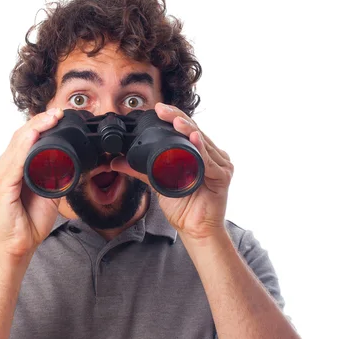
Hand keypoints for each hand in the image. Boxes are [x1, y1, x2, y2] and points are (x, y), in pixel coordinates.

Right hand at [0, 107, 63, 259]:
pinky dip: (26, 147)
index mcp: (9, 169)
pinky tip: (35, 136)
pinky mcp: (1, 186)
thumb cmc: (30, 222)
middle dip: (39, 122)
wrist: (19, 246)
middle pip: (19, 138)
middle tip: (58, 112)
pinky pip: (14, 162)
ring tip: (51, 118)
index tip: (57, 116)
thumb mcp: (49, 193)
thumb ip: (54, 175)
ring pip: (17, 145)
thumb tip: (69, 161)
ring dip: (35, 129)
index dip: (40, 126)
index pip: (24, 140)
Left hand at [110, 102, 233, 240]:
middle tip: (162, 109)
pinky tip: (194, 140)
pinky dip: (201, 151)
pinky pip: (209, 161)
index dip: (172, 117)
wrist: (194, 229)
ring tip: (176, 122)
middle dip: (177, 118)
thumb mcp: (157, 183)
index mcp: (199, 153)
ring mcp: (219, 164)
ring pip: (202, 142)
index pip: (185, 129)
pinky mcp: (222, 176)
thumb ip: (140, 170)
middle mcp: (211, 155)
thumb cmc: (183, 207)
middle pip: (194, 130)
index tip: (157, 109)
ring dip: (188, 130)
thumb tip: (116, 162)